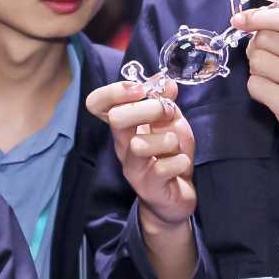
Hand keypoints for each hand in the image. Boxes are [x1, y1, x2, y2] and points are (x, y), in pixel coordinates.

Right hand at [86, 78, 197, 229]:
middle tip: (167, 113)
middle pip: (117, 118)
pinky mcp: (148, 187)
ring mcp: (133, 168)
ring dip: (168, 139)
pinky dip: (180, 162)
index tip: (141, 89)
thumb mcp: (170, 123)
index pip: (97, 104)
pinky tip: (180, 165)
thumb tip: (165, 81)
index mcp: (124, 127)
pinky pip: (164, 167)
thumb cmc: (170, 156)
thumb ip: (166, 102)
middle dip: (149, 109)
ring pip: (141, 144)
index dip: (114, 91)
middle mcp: (122, 146)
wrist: (175, 198)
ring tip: (175, 146)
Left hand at [231, 6, 278, 178]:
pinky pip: (255, 86)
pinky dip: (256, 91)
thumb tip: (250, 22)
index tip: (238, 20)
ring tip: (273, 83)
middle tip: (267, 66)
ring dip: (256, 72)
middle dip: (256, 50)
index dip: (258, 16)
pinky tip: (272, 98)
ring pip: (257, 61)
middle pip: (265, 39)